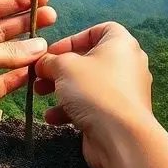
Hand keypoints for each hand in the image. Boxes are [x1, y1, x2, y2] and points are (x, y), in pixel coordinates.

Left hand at [0, 0, 55, 157]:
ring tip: (52, 42)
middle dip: (27, 22)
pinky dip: (23, 75)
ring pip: (8, 56)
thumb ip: (6, 52)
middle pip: (3, 29)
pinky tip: (39, 68)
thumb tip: (40, 44)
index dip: (16, 1)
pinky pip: (8, 81)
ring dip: (28, 49)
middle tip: (54, 16)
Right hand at [33, 21, 153, 167]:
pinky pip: (93, 105)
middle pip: (89, 59)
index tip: (54, 51)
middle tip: (40, 75)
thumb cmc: (95, 91)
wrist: (121, 137)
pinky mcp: (118, 114)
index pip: (99, 30)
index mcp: (121, 44)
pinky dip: (72, 109)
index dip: (74, 38)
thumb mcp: (64, 67)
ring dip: (62, 89)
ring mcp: (124, 91)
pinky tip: (54, 117)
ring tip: (40, 94)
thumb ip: (50, 60)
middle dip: (60, 68)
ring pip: (88, 84)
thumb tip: (42, 62)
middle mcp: (127, 64)